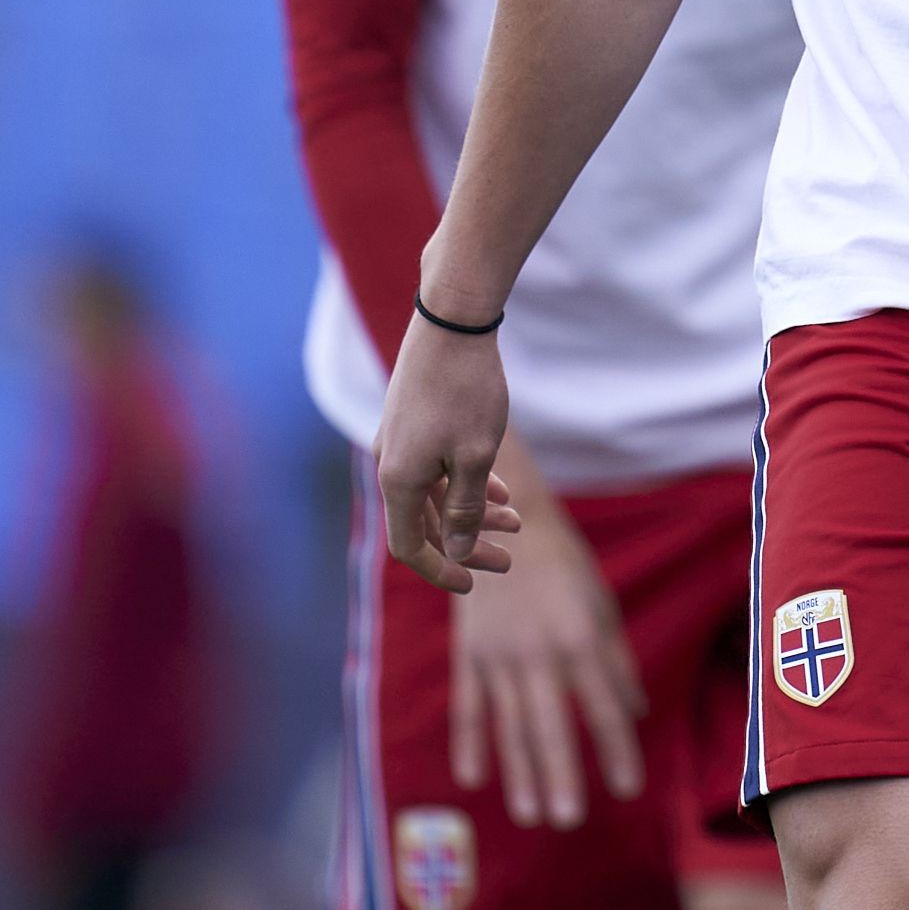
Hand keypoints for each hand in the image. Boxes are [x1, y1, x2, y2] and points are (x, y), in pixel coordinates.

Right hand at [376, 306, 519, 594]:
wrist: (453, 323)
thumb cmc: (467, 391)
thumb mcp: (476, 457)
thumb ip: (466, 508)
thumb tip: (459, 551)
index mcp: (398, 480)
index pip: (410, 546)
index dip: (441, 570)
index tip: (473, 585)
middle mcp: (391, 464)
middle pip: (425, 523)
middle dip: (467, 545)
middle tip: (509, 559)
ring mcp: (401, 442)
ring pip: (435, 494)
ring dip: (473, 513)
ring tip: (517, 522)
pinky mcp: (414, 422)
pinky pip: (436, 469)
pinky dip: (466, 483)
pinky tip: (501, 490)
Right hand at [449, 477, 648, 829]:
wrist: (503, 526)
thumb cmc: (565, 568)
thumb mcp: (600, 607)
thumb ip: (615, 662)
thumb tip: (635, 714)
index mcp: (579, 638)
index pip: (603, 706)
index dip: (617, 750)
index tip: (629, 789)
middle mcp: (538, 652)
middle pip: (549, 725)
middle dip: (561, 776)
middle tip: (569, 821)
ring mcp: (497, 656)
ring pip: (509, 725)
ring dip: (520, 773)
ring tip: (531, 815)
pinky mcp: (469, 655)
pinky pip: (469, 707)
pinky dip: (471, 743)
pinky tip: (475, 779)